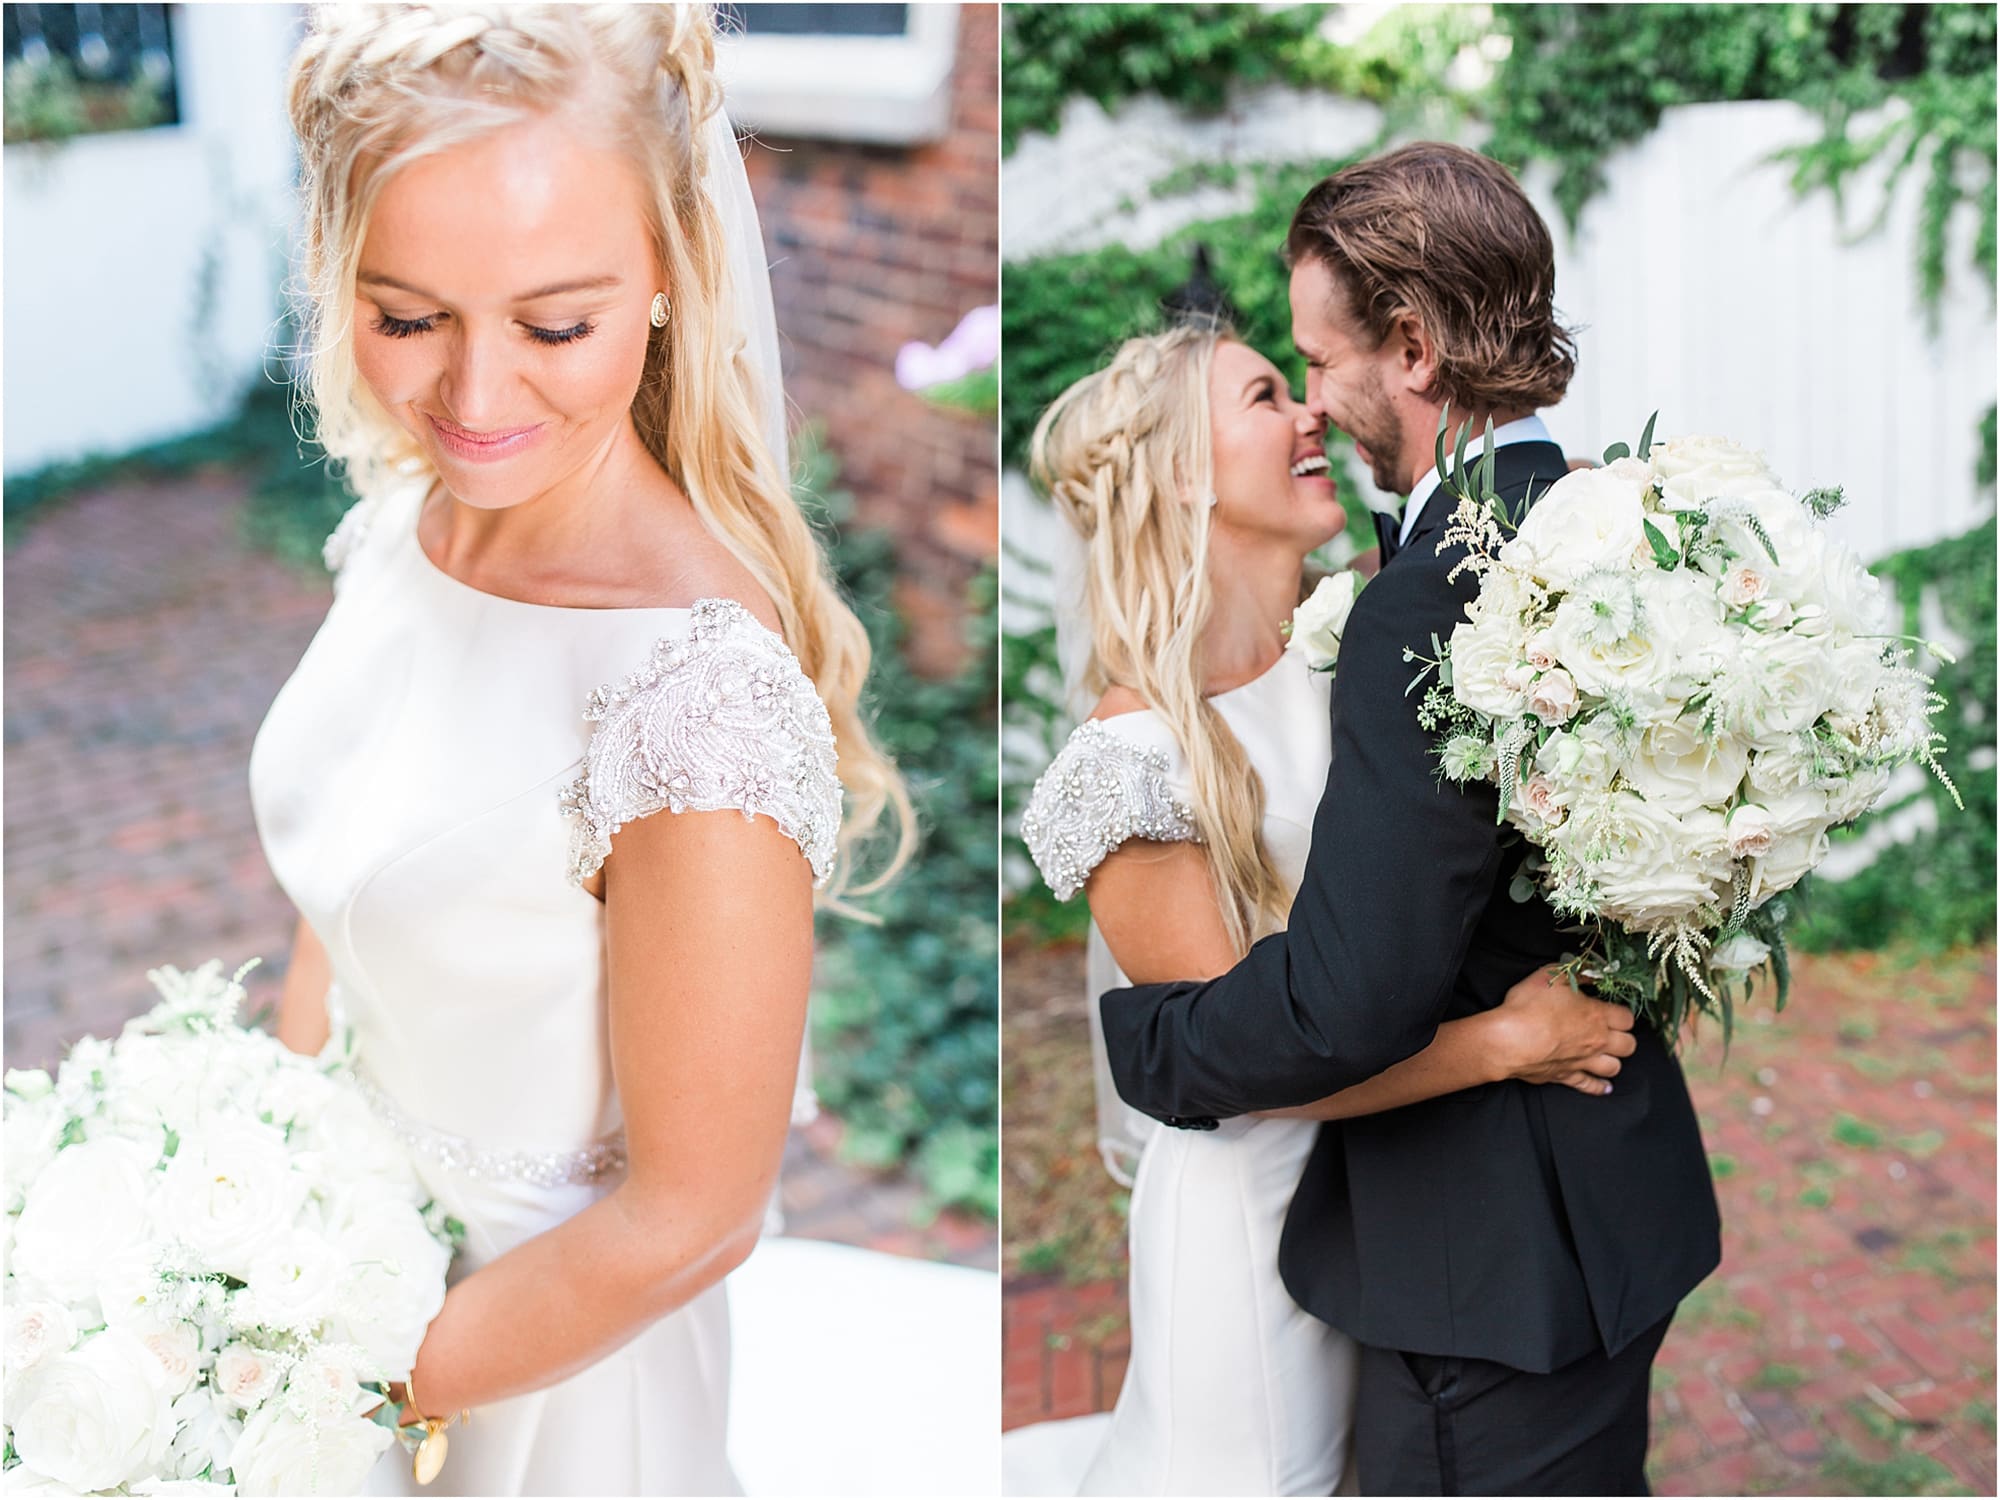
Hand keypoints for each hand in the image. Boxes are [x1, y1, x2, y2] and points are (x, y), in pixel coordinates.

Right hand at [1491, 966, 1635, 1094]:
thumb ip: (1578, 972)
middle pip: (1628, 1045)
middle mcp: (1596, 1041)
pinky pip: (1591, 1086)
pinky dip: (1599, 1087)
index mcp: (1596, 1016)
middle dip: (1624, 1037)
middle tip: (1611, 1030)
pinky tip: (1604, 1086)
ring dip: (1614, 1060)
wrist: (1508, 1041)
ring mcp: (1583, 1062)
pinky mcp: (1567, 1077)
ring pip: (1614, 1067)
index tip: (1612, 1009)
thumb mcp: (1552, 976)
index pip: (1627, 1018)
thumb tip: (1593, 970)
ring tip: (1606, 1054)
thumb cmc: (1529, 1007)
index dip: (1622, 1013)